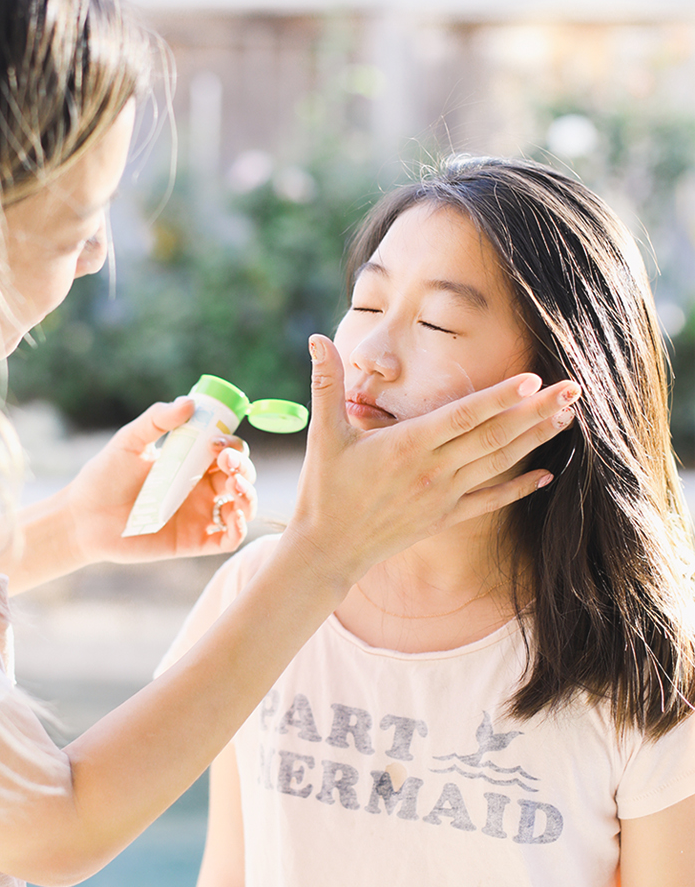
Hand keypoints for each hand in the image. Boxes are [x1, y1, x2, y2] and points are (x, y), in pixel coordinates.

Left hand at [64, 398, 256, 566]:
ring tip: (234, 487)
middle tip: (226, 464)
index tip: (216, 443)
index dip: (232, 445)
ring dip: (249, 496)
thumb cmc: (103, 476)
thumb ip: (157, 419)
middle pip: (241, 477)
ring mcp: (198, 515)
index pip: (227, 451)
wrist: (82, 517)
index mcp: (189, 462)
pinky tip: (232, 516)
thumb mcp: (129, 441)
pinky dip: (239, 529)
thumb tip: (189, 402)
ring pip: (242, 507)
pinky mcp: (192, 542)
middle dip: (244, 469)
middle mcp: (199, 488)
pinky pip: (227, 539)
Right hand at [288, 334, 578, 591]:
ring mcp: (443, 496)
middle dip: (535, 411)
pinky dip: (520, 488)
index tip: (532, 379)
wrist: (327, 550)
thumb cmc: (324, 490)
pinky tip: (548, 475)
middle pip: (493, 436)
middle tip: (572, 389)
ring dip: (534, 439)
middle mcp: (432, 471)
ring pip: (498, 464)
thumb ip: (326, 383)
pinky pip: (491, 500)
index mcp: (406, 445)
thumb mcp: (323, 434)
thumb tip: (314, 337)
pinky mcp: (445, 518)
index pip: (461, 416)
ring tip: (566, 417)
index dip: (498, 397)